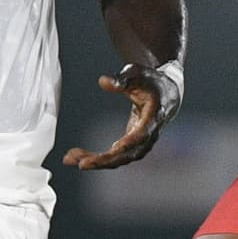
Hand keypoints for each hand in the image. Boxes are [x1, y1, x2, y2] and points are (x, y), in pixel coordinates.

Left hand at [63, 62, 182, 169]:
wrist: (167, 93)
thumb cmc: (151, 81)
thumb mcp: (137, 74)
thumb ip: (122, 80)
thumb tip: (103, 81)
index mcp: (153, 118)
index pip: (141, 135)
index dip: (127, 143)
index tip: (112, 149)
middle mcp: (149, 136)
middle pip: (127, 154)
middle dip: (104, 160)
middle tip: (81, 164)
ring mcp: (140, 144)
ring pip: (118, 159)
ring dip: (95, 161)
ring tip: (70, 158)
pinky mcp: (131, 146)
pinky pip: (113, 156)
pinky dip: (96, 158)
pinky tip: (77, 156)